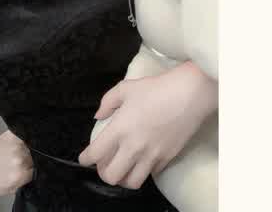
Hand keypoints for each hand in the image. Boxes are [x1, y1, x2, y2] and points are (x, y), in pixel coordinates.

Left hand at [0, 130, 33, 196]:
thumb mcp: (7, 191)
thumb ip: (22, 183)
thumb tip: (32, 175)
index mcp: (18, 175)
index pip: (35, 172)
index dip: (32, 172)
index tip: (29, 171)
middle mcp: (18, 159)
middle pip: (34, 158)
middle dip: (30, 161)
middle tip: (22, 163)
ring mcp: (14, 146)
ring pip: (30, 146)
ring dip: (27, 149)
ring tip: (17, 153)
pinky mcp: (9, 136)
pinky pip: (23, 134)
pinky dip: (23, 137)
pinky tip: (19, 142)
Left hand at [78, 62, 217, 189]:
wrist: (188, 96)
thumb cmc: (155, 89)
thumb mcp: (126, 88)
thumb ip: (107, 102)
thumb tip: (98, 116)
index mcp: (120, 128)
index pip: (96, 153)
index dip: (85, 158)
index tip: (84, 158)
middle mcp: (133, 147)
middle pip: (110, 176)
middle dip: (102, 172)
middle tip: (103, 163)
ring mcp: (151, 156)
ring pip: (131, 182)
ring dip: (122, 177)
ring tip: (121, 167)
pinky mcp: (166, 159)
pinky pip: (149, 174)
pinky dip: (141, 171)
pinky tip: (140, 161)